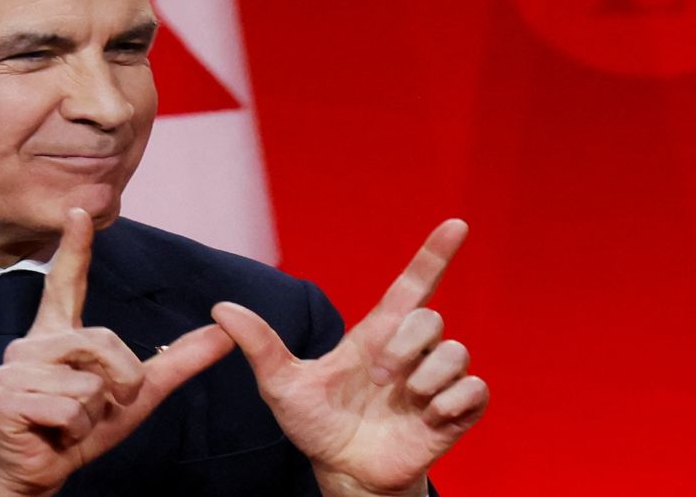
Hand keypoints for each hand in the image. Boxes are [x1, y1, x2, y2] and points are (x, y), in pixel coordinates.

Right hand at [0, 208, 234, 495]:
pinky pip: (67, 409)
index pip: (66, 284)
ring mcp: (13, 368)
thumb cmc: (79, 430)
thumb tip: (225, 332)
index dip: (75, 248)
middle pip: (104, 343)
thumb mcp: (137, 395)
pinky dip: (72, 431)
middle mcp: (32, 344)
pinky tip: (50, 433)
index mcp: (58, 335)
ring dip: (91, 416)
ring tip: (66, 423)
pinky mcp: (3, 398)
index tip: (79, 211)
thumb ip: (177, 362)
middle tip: (98, 408)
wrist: (34, 474)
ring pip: (88, 385)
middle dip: (120, 384)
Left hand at [211, 219, 488, 496]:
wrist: (343, 471)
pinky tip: (427, 418)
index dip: (434, 254)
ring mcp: (435, 381)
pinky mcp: (455, 412)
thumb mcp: (282, 385)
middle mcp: (411, 352)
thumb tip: (221, 308)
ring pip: (456, 353)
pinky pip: (474, 390)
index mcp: (377, 335)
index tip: (456, 224)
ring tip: (402, 402)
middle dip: (404, 346)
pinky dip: (449, 404)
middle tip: (377, 379)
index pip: (412, 285)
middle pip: (431, 318)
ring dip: (425, 380)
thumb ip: (259, 345)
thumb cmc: (315, 424)